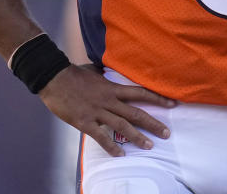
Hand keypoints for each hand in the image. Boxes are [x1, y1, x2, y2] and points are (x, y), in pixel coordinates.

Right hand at [39, 64, 175, 156]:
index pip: (141, 93)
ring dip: (137, 137)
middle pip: (136, 113)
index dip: (158, 98)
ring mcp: (98, 112)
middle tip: (166, 133)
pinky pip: (101, 136)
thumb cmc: (74, 74)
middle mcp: (109, 100)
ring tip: (150, 146)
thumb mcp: (95, 72)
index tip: (173, 104)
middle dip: (153, 123)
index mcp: (113, 88)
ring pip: (122, 126)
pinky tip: (120, 154)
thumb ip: (106, 76)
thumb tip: (110, 72)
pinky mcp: (85, 122)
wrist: (53, 78)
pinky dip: (111, 146)